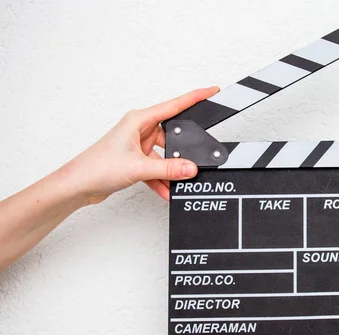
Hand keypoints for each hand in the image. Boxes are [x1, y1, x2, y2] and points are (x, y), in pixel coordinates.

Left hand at [64, 87, 219, 203]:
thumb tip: (191, 168)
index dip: (194, 97)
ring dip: (169, 171)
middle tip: (193, 160)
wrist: (77, 186)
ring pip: (165, 156)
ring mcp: (137, 146)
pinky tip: (165, 191)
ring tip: (175, 183)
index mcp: (138, 120)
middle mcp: (139, 130)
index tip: (211, 91)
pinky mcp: (135, 161)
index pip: (174, 105)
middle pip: (172, 136)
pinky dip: (161, 180)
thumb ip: (168, 169)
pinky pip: (156, 169)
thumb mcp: (139, 167)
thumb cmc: (96, 167)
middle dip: (182, 152)